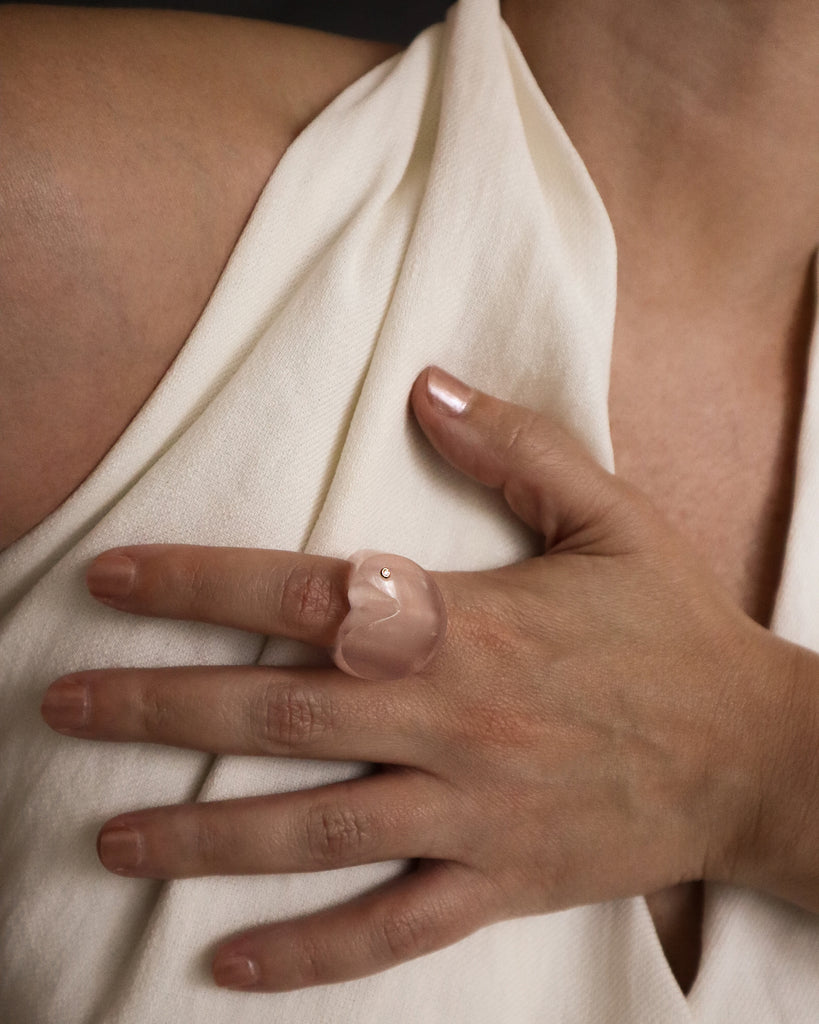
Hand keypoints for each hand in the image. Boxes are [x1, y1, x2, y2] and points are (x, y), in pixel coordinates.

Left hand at [41, 366, 793, 990]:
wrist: (757, 755)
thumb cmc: (676, 629)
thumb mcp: (610, 515)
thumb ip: (515, 446)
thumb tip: (424, 383)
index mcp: (470, 623)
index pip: (306, 592)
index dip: (199, 582)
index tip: (110, 578)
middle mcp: (456, 718)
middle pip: (280, 712)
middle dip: (160, 706)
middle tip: (64, 703)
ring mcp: (474, 812)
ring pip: (315, 829)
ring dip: (203, 833)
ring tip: (109, 835)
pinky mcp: (501, 882)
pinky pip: (390, 930)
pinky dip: (308, 953)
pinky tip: (225, 961)